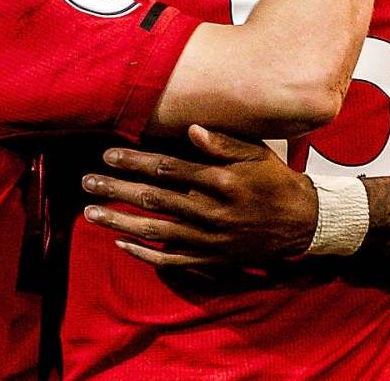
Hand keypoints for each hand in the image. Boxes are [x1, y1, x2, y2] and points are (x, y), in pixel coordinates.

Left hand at [80, 125, 319, 267]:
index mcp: (219, 182)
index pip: (166, 169)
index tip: (106, 155)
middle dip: (116, 190)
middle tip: (86, 183)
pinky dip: (144, 253)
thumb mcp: (254, 153)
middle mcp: (211, 212)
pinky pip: (172, 260)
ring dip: (119, 221)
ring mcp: (209, 240)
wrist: (303, 223)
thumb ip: (222, 142)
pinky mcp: (211, 259)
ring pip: (155, 231)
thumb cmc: (273, 180)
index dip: (134, 161)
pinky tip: (120, 243)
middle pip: (153, 199)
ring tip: (89, 213)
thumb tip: (191, 129)